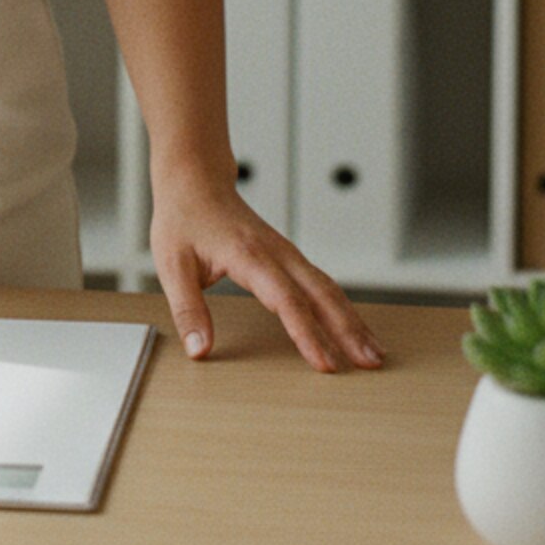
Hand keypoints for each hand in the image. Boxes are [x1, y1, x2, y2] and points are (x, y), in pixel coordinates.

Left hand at [150, 169, 386, 373]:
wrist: (194, 179)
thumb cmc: (182, 219)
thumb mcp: (171, 264)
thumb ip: (187, 309)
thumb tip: (200, 350)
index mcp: (249, 254)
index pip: (286, 299)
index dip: (307, 334)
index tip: (326, 364)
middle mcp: (275, 252)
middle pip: (321, 293)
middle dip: (348, 330)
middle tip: (371, 364)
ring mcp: (286, 252)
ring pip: (328, 287)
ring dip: (352, 320)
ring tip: (374, 354)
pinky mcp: (288, 256)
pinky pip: (321, 283)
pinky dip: (341, 307)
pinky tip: (353, 328)